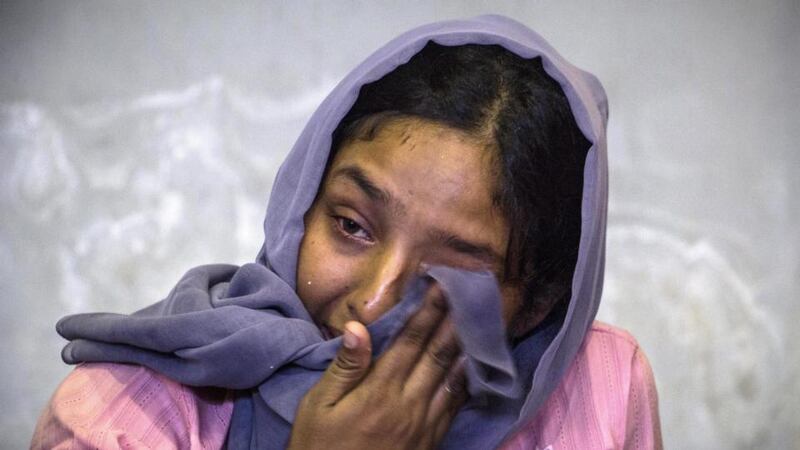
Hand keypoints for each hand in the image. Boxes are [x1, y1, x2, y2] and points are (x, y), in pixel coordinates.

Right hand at [288, 285, 467, 449]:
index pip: (410, 342)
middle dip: (454, 321)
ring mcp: (424, 425)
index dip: (428, 311)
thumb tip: (358, 327)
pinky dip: (467, 382)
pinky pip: (455, 406)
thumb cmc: (319, 446)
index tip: (442, 286)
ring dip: (468, 347)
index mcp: (379, 391)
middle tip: (470, 294)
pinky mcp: (430, 442)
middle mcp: (408, 404)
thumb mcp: (318, 406)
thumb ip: (344, 367)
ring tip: (481, 322)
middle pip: (439, 354)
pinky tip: (474, 367)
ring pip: (454, 378)